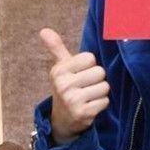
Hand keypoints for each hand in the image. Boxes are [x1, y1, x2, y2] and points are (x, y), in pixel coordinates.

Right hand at [40, 27, 109, 144]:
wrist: (62, 119)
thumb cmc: (66, 86)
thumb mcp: (61, 67)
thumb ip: (56, 48)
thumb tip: (44, 30)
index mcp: (59, 70)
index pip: (90, 58)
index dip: (89, 65)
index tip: (80, 73)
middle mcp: (64, 85)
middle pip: (100, 72)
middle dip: (96, 79)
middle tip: (85, 86)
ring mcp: (72, 100)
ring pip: (105, 87)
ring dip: (100, 92)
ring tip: (88, 96)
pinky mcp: (82, 113)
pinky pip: (105, 101)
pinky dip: (101, 104)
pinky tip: (90, 106)